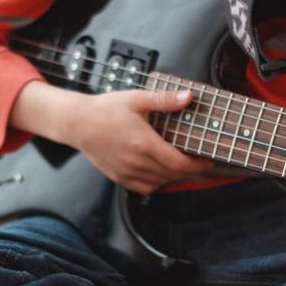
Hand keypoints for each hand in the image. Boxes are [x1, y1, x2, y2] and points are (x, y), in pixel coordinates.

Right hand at [72, 88, 213, 193]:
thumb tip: (188, 97)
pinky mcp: (119, 177)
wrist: (78, 123)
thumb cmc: (105, 110)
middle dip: (190, 172)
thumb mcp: (137, 99)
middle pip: (172, 175)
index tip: (207, 162)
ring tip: (182, 168)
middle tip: (199, 164)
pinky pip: (144, 188)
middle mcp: (136, 162)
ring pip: (160, 183)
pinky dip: (157, 184)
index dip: (197, 166)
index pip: (179, 163)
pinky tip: (161, 174)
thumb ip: (164, 100)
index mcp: (144, 143)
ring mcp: (127, 172)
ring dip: (174, 178)